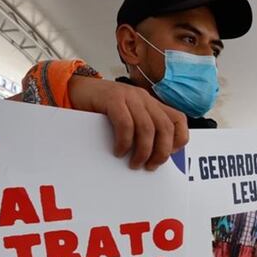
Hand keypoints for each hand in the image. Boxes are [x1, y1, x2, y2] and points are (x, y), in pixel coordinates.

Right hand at [68, 75, 188, 170]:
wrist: (77, 90)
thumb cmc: (102, 110)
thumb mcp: (129, 119)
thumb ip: (142, 131)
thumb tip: (154, 158)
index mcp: (152, 104)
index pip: (179, 120)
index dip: (178, 140)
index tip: (167, 156)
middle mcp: (144, 98)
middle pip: (165, 127)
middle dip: (161, 152)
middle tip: (150, 166)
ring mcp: (129, 96)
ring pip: (147, 128)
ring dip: (143, 151)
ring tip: (134, 163)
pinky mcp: (113, 98)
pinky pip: (126, 124)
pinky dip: (125, 142)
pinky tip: (119, 151)